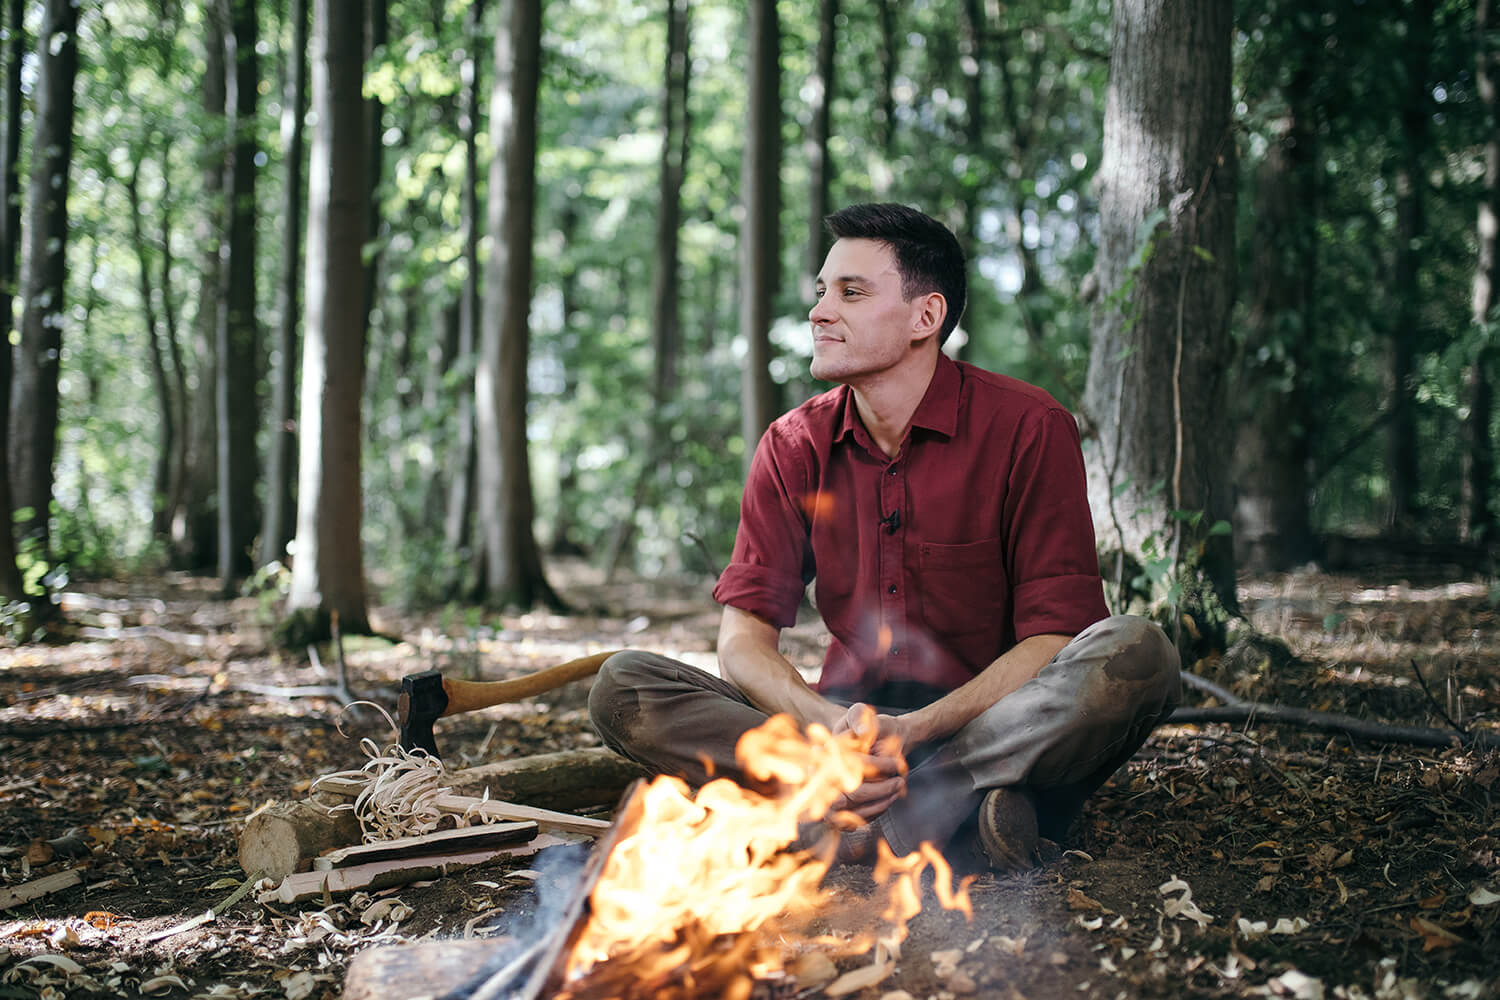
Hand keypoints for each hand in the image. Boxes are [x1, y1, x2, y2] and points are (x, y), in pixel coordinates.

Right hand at [830, 703, 908, 820]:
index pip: (851, 765)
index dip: (876, 766)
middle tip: (900, 781)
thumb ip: (858, 717)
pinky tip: (889, 799)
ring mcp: (825, 796)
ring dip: (880, 803)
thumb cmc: (862, 727)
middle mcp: (818, 777)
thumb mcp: (859, 712)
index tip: (896, 763)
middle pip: (853, 792)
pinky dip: (874, 812)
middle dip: (881, 789)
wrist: (864, 745)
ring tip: (897, 788)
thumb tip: (862, 732)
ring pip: (854, 809)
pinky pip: (853, 820)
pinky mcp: (834, 811)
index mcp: (823, 753)